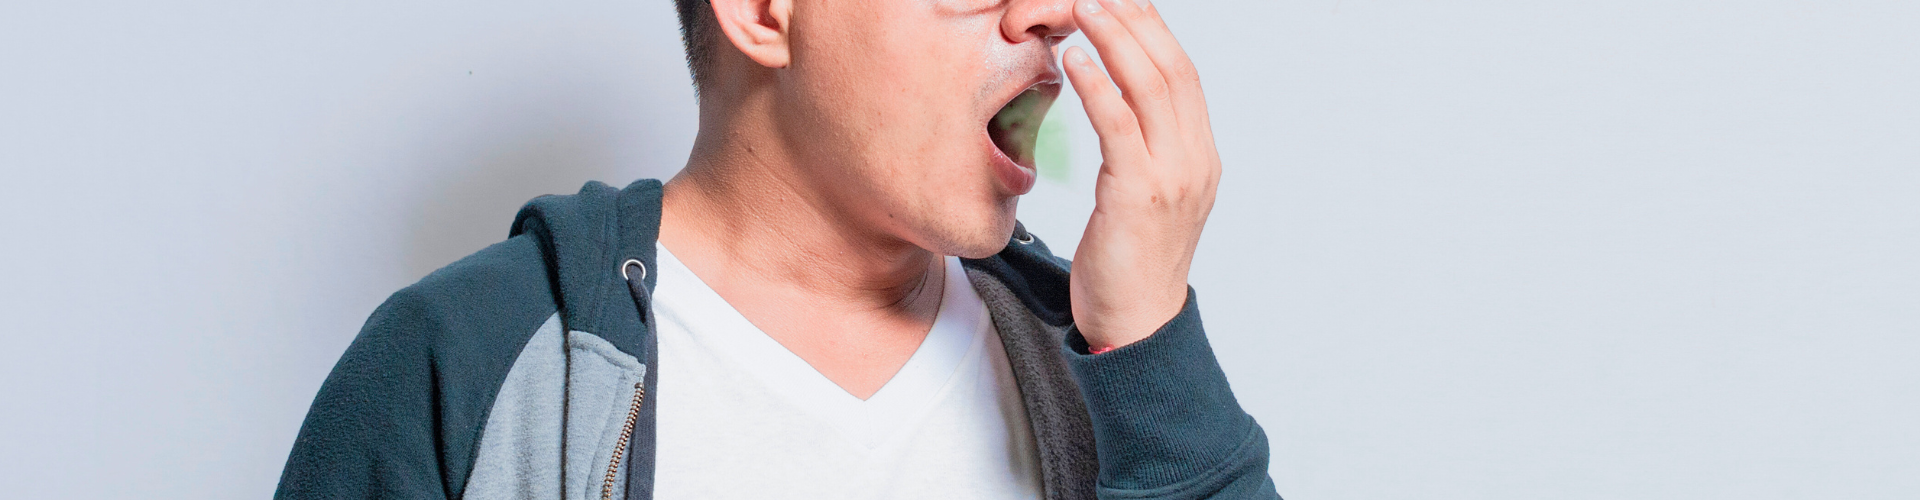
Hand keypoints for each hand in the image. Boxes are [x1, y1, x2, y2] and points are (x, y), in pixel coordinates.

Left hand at [1064, 0, 1220, 348]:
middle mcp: (1196, 159)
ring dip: (1115, 38)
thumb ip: (1138, 149)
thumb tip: (1112, 102)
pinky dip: (1098, 85)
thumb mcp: (1143, 196)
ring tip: (1082, 5)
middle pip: (1172, 67)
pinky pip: (1120, 125)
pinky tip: (1074, 58)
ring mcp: (1174, 176)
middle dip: (1135, 20)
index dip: (1152, 29)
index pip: (1182, 74)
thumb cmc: (1127, 265)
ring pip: (1151, 86)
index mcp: (1200, 156)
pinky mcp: (1140, 194)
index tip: (1120, 0)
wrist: (1136, 327)